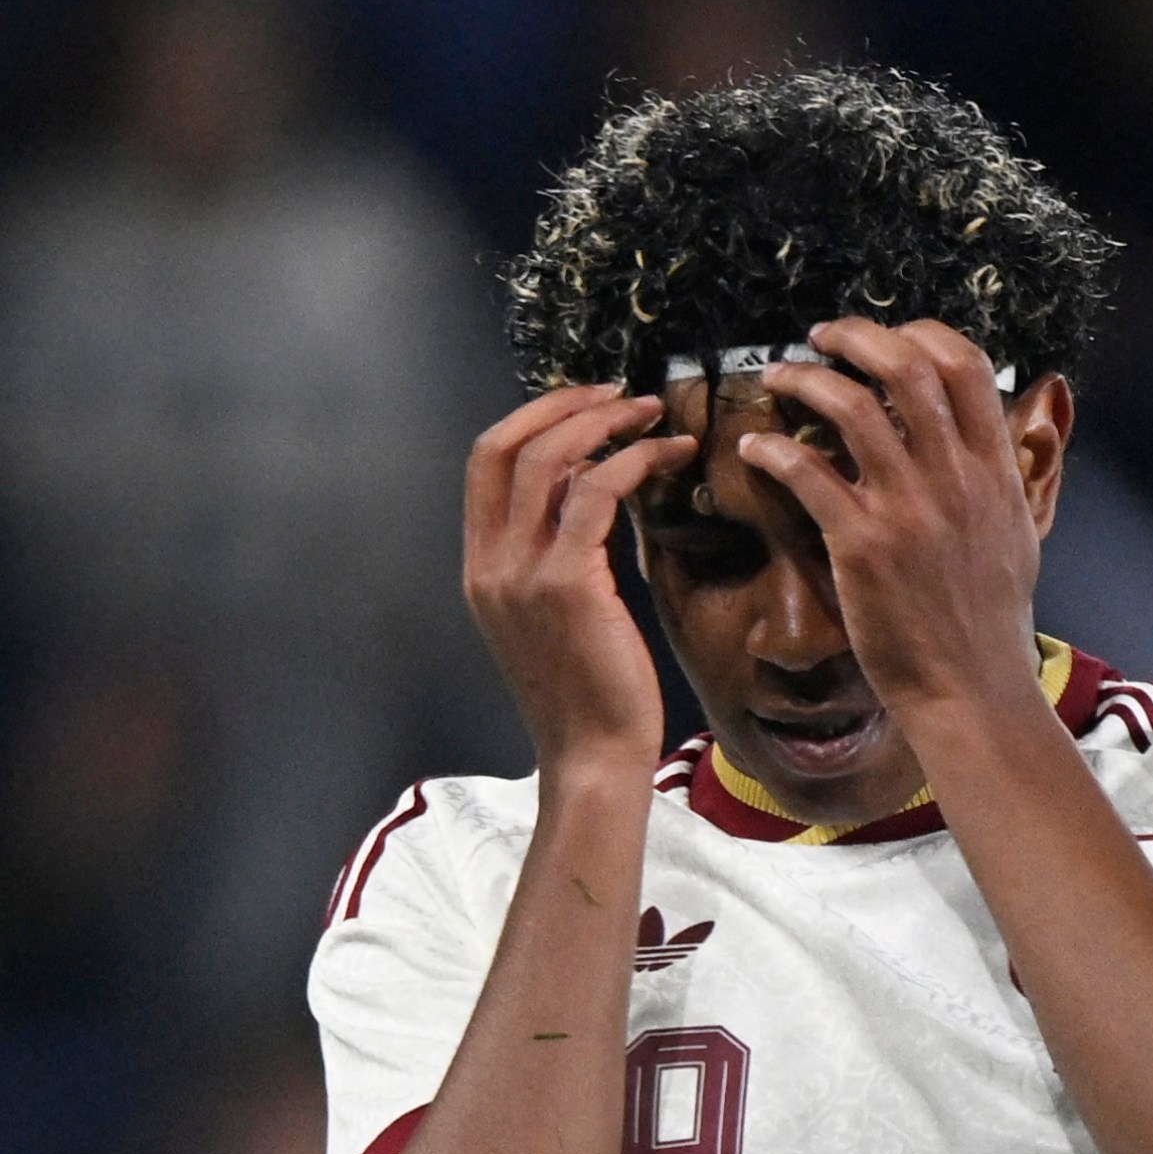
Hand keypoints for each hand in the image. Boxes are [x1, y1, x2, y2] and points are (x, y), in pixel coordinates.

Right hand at [463, 385, 697, 781]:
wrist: (592, 756)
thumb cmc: (590, 695)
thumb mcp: (558, 616)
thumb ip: (561, 554)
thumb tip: (593, 494)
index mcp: (481, 569)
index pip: (486, 462)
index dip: (534, 418)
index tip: (587, 405)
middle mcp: (490, 564)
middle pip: (506, 445)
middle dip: (567, 405)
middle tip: (624, 396)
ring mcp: (521, 572)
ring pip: (549, 458)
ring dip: (606, 424)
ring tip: (655, 417)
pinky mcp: (567, 583)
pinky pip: (596, 493)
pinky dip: (634, 462)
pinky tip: (670, 458)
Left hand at [740, 319, 1056, 725]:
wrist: (972, 689)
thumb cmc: (992, 626)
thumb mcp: (1021, 537)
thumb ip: (1010, 479)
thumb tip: (1013, 434)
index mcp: (994, 470)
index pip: (964, 365)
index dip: (920, 334)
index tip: (887, 338)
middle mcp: (954, 477)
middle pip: (907, 365)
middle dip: (857, 337)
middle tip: (823, 337)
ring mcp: (907, 509)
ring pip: (852, 406)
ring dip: (807, 380)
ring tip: (782, 379)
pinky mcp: (861, 545)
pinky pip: (808, 472)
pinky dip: (774, 450)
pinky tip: (756, 450)